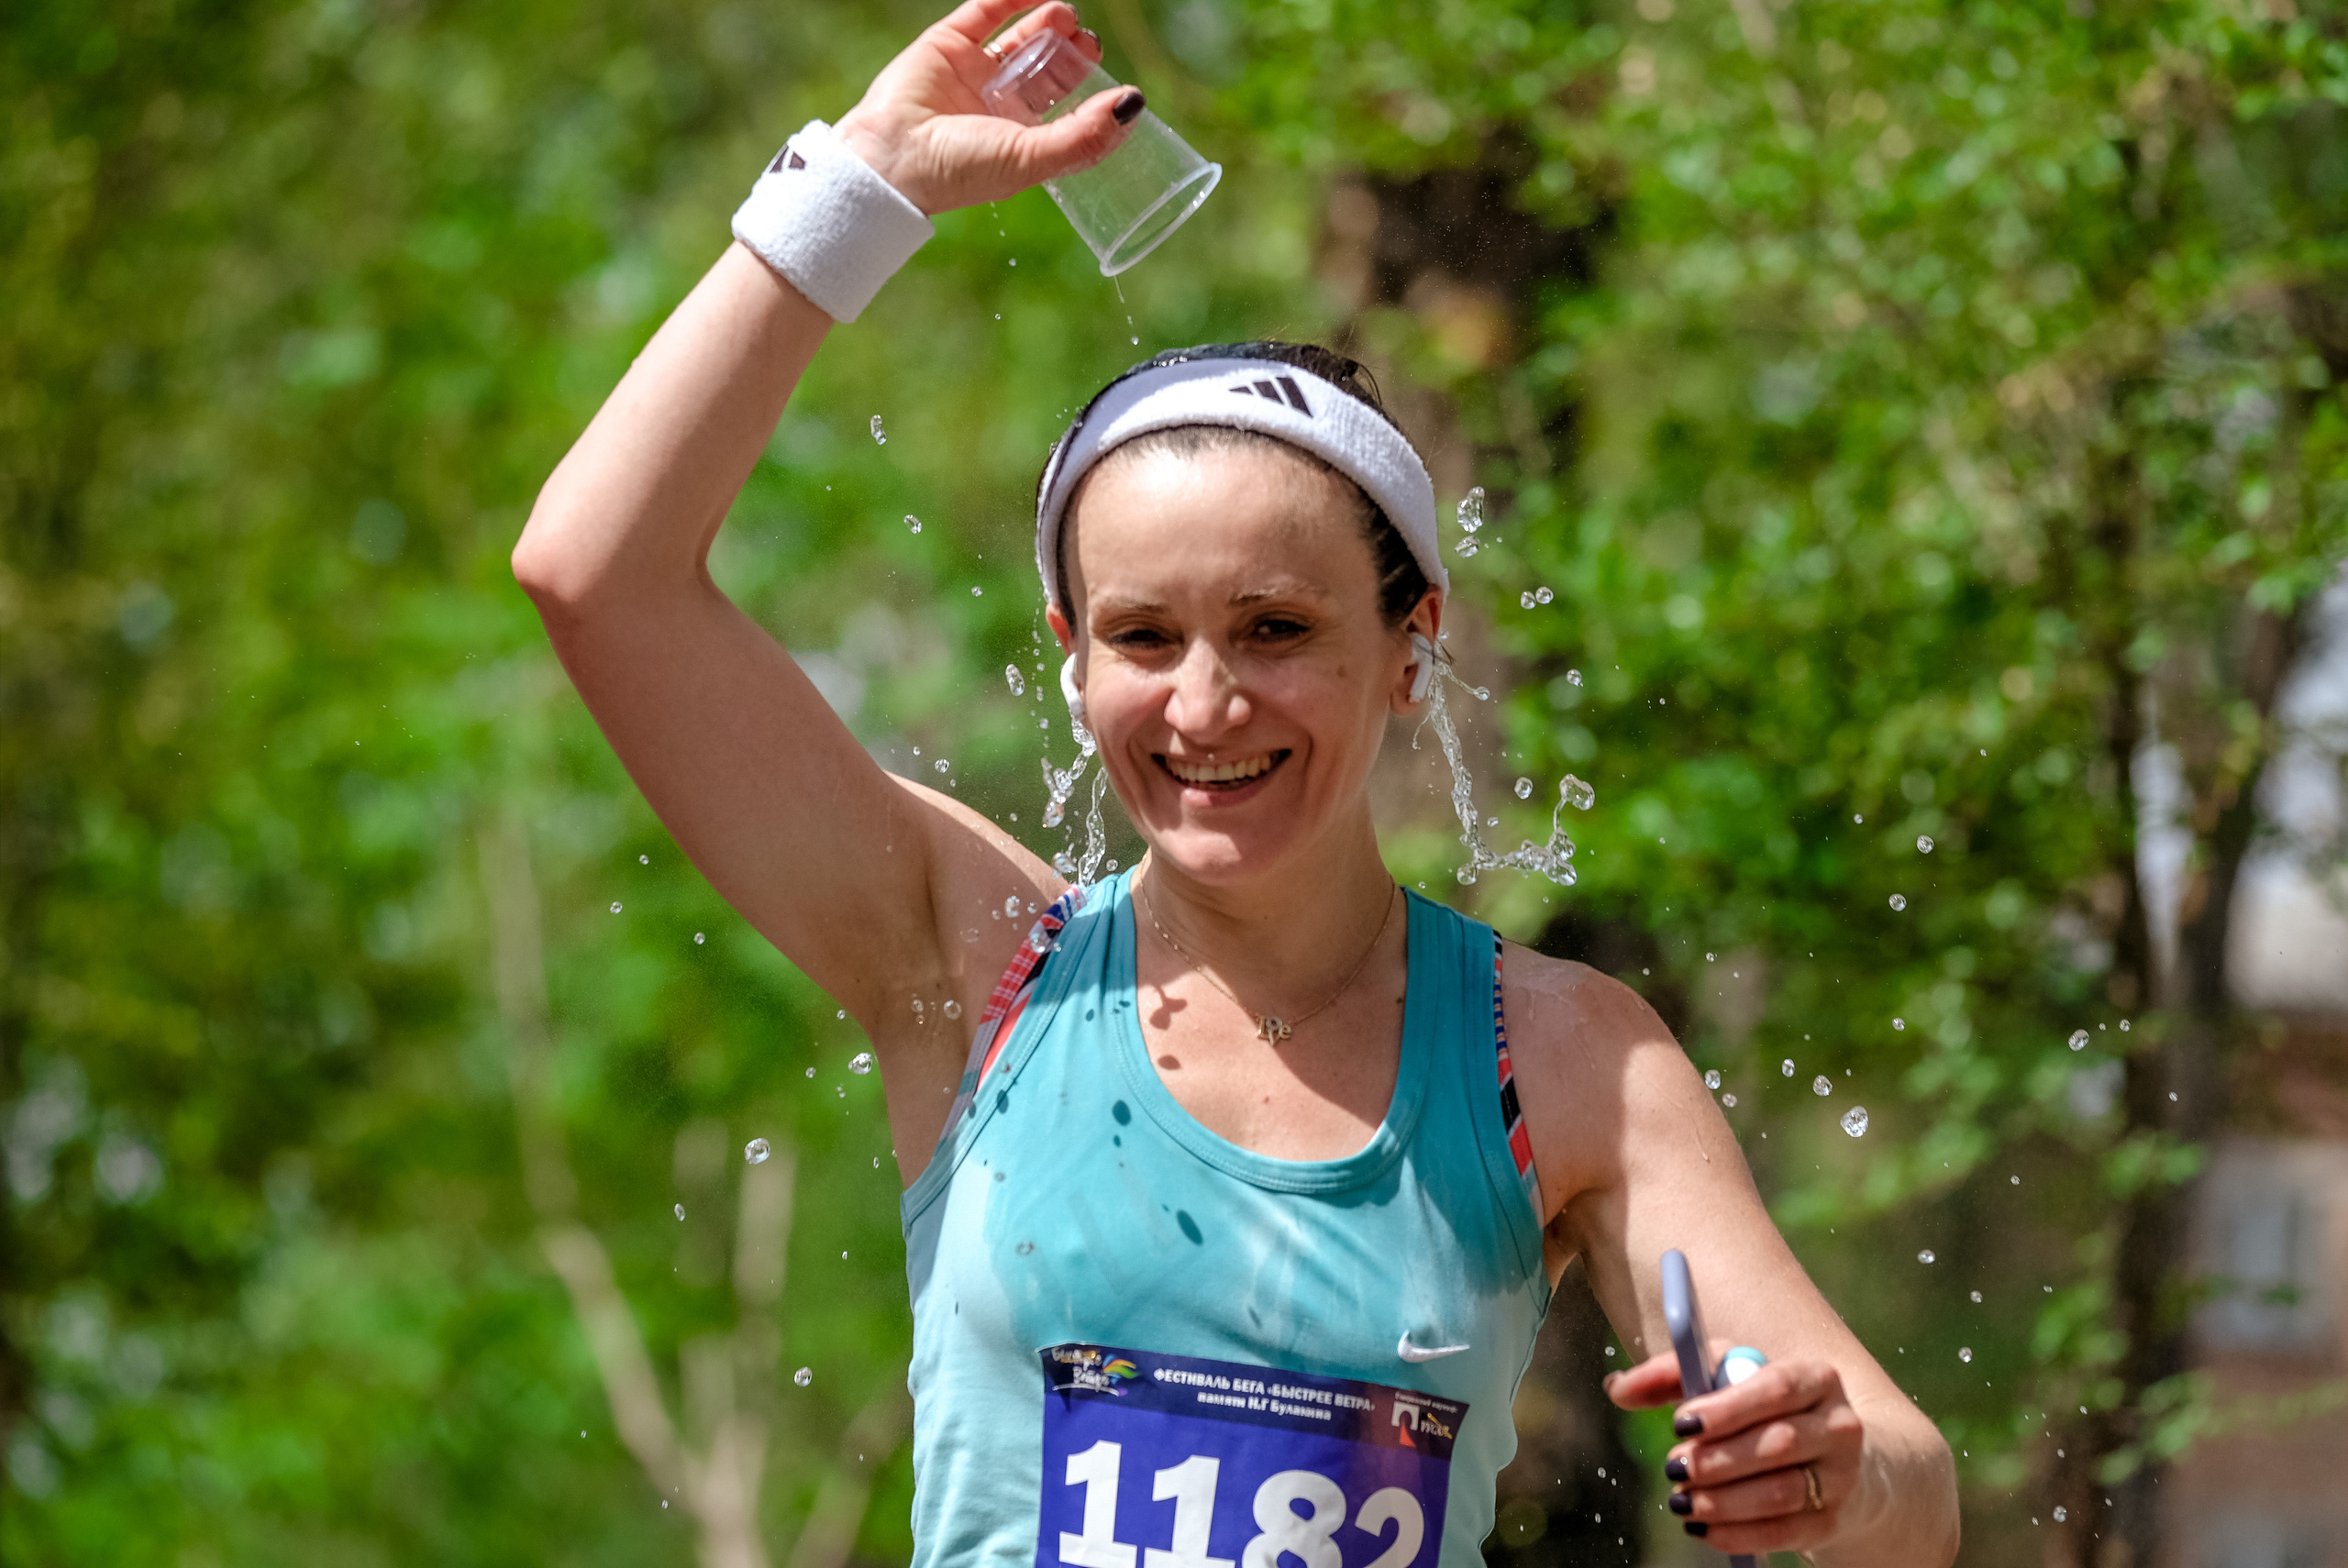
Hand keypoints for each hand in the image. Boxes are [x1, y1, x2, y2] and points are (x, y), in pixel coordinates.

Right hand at [833, 0, 1139, 214]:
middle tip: (1088, 42)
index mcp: (1019, 141)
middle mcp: (998, 107)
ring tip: (1065, 17)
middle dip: (1071, 55)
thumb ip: (1083, 135)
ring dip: (1046, 25)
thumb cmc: (961, 171)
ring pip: (1018, 40)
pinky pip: (984, 12)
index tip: (1115, 83)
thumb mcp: (1031, 159)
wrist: (893, 157)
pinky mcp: (947, 44)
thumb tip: (1133, 103)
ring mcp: (972, 73)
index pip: (1065, 112)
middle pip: (1047, 72)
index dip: (1091, 96)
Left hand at [1606, 1346, 1864, 1556]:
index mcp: (1815, 1376)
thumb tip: (1617, 1389)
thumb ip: (1668, 1375)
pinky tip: (1702, 1527)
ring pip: (1783, 1493)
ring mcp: (1842, 1476)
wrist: (1825, 1451)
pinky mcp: (1831, 1519)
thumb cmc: (1759, 1403)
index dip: (1729, 1408)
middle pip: (1779, 1444)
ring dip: (1724, 1501)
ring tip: (1680, 1500)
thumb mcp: (1721, 1375)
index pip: (1776, 1388)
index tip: (1681, 1421)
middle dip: (1719, 1460)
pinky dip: (1739, 1534)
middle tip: (1673, 1466)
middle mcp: (1838, 1425)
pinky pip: (1786, 1533)